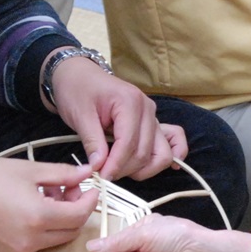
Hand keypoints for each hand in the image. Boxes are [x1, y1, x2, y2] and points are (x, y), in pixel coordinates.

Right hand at [0, 157, 97, 251]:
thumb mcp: (27, 170)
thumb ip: (61, 174)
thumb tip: (86, 174)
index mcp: (39, 217)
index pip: (80, 214)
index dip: (90, 199)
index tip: (90, 186)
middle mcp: (33, 240)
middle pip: (73, 229)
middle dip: (76, 208)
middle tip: (66, 186)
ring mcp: (22, 251)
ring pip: (58, 237)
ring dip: (61, 218)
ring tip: (45, 194)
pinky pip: (40, 243)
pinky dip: (45, 227)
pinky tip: (32, 207)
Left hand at [48, 53, 186, 181]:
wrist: (79, 75)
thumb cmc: (77, 90)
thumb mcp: (79, 115)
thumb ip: (92, 142)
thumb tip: (99, 167)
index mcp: (131, 102)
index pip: (129, 143)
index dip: (116, 164)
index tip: (101, 176)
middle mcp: (148, 110)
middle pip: (146, 152)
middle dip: (126, 169)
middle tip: (105, 175)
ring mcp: (153, 117)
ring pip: (162, 153)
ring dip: (144, 169)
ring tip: (121, 171)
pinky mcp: (153, 124)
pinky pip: (172, 142)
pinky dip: (171, 157)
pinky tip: (155, 167)